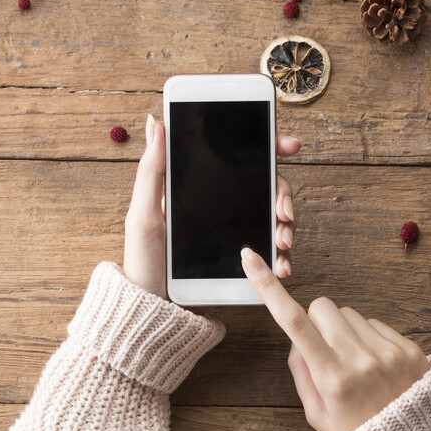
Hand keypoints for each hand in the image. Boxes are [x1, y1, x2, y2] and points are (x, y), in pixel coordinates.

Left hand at [123, 114, 300, 298]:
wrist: (154, 309)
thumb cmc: (143, 261)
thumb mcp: (143, 214)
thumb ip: (151, 170)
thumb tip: (155, 122)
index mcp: (199, 187)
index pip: (237, 157)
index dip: (267, 146)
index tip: (288, 145)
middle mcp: (221, 204)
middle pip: (265, 185)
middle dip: (283, 195)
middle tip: (282, 213)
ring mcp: (233, 230)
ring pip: (273, 216)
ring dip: (286, 225)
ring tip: (282, 242)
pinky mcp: (240, 257)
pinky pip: (269, 249)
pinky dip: (281, 255)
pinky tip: (281, 263)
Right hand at [241, 247, 430, 430]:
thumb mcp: (317, 413)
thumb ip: (301, 371)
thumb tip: (296, 337)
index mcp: (332, 379)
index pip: (293, 323)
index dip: (269, 288)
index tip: (250, 259)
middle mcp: (360, 361)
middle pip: (322, 307)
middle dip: (316, 320)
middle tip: (325, 350)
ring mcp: (388, 353)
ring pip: (349, 313)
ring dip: (345, 330)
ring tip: (356, 364)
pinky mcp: (409, 349)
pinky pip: (376, 323)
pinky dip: (369, 338)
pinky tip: (376, 365)